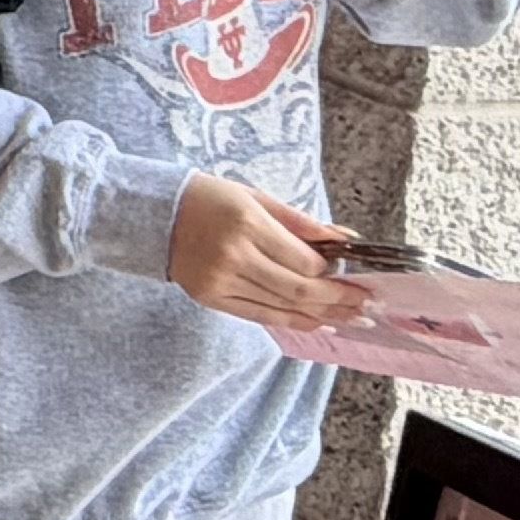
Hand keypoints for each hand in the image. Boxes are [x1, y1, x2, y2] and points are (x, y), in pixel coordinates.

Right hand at [169, 177, 368, 333]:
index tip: (354, 275)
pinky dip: (292, 321)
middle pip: (298, 289)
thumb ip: (299, 221)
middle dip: (339, 299)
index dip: (333, 272)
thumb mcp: (254, 197)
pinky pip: (260, 316)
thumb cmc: (207, 198)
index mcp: (247, 223)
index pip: (303, 260)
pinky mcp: (211, 299)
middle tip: (368, 305)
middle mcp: (234, 256)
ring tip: (353, 319)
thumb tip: (345, 239)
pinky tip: (318, 322)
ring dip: (323, 314)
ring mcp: (220, 281)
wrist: (151, 215)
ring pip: (282, 307)